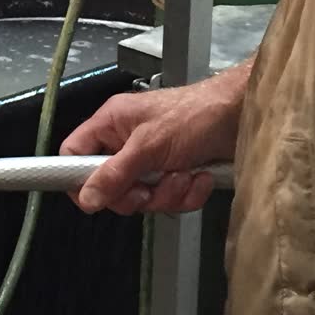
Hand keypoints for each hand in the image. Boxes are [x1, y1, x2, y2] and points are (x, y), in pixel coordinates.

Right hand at [61, 65, 248, 215]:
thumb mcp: (150, 145)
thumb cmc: (195, 115)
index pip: (73, 153)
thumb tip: (86, 198)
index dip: (78, 179)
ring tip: (185, 174)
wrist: (242, 116)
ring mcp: (151, 160)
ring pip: (143, 197)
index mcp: (111, 123)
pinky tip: (200, 177)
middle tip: (150, 187)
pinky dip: (187, 194)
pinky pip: (169, 199)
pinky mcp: (174, 174)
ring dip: (168, 193)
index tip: (95, 198)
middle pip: (110, 186)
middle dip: (137, 194)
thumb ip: (115, 174)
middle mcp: (127, 142)